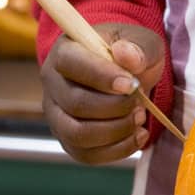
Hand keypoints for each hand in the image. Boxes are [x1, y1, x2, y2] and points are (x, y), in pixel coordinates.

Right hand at [40, 22, 166, 165]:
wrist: (127, 75)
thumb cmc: (130, 55)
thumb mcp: (142, 40)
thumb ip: (138, 46)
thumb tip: (127, 55)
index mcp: (65, 51)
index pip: (71, 63)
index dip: (101, 76)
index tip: (132, 85)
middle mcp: (53, 84)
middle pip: (76, 104)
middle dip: (115, 108)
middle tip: (140, 103)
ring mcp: (56, 115)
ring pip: (78, 134)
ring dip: (116, 131)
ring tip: (140, 118)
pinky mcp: (68, 140)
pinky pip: (87, 155)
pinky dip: (117, 150)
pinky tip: (138, 135)